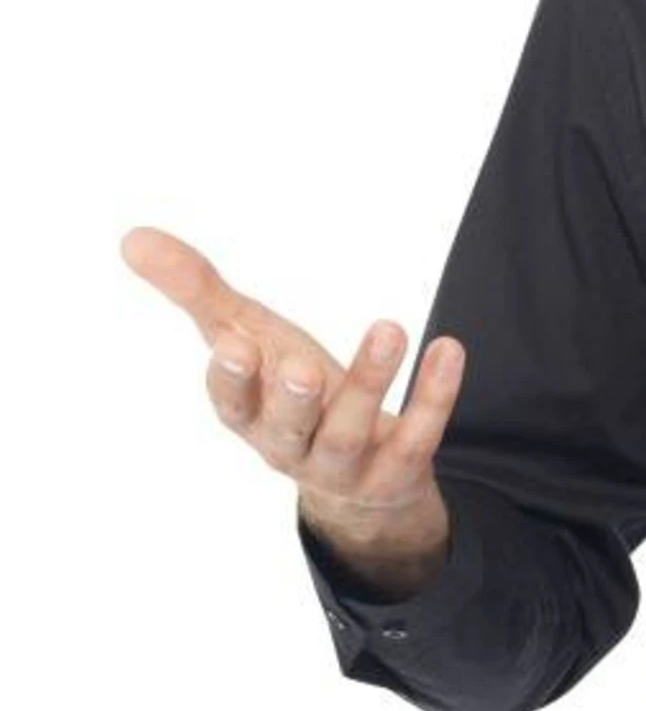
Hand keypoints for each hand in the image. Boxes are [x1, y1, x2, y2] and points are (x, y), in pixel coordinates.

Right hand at [121, 224, 465, 534]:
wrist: (360, 473)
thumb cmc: (290, 390)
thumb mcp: (247, 336)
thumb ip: (196, 290)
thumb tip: (132, 238)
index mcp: (250, 416)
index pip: (232, 404)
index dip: (231, 381)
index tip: (234, 346)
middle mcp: (291, 447)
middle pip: (288, 428)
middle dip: (293, 399)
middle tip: (304, 366)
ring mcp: (344, 467)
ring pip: (351, 432)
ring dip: (370, 382)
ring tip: (389, 328)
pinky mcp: (396, 471)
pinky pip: (417, 436)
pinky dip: (433, 396)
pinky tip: (448, 350)